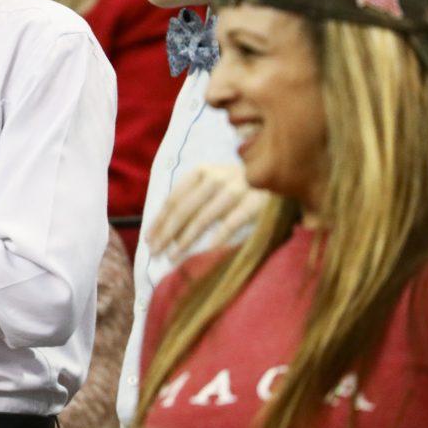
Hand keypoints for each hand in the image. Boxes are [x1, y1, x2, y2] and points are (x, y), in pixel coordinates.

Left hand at [147, 164, 267, 260]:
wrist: (279, 174)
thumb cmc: (237, 185)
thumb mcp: (212, 182)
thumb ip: (191, 197)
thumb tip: (163, 226)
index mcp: (202, 171)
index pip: (174, 198)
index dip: (159, 219)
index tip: (148, 238)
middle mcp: (217, 177)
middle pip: (184, 209)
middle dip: (166, 232)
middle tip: (155, 252)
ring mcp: (237, 188)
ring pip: (203, 217)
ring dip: (185, 239)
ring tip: (173, 256)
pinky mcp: (255, 202)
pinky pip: (231, 224)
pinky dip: (217, 239)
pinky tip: (205, 253)